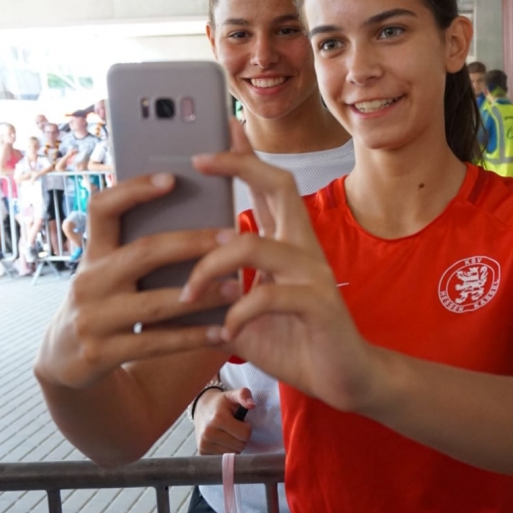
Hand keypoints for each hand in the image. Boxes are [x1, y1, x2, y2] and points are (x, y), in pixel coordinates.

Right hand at [35, 172, 233, 390]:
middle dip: (192, 243)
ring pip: (157, 303)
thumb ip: (136, 248)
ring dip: (203, 295)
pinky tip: (224, 332)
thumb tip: (195, 213)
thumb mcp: (108, 272)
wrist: (66, 358)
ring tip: (238, 288)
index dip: (133, 190)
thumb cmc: (105, 303)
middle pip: (144, 252)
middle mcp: (89, 281)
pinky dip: (194, 337)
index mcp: (93, 253)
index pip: (102, 208)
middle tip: (233, 237)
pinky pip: (157, 343)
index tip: (172, 178)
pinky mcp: (102, 353)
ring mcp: (93, 319)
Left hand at [186, 123, 377, 413]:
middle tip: (200, 161)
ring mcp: (313, 272)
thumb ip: (220, 291)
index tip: (215, 133)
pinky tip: (223, 332)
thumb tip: (168, 281)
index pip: (267, 185)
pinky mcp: (319, 303)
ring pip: (255, 244)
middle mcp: (302, 247)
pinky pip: (268, 295)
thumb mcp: (246, 310)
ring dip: (211, 266)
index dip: (242, 156)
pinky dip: (236, 313)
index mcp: (286, 243)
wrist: (344, 378)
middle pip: (278, 185)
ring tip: (188, 294)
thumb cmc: (293, 341)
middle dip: (239, 165)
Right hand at [194, 386, 255, 453]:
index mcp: (218, 419)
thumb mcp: (232, 395)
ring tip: (228, 434)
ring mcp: (204, 445)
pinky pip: (224, 459)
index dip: (247, 427)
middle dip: (241, 438)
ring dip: (235, 445)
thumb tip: (252, 404)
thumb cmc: (221, 404)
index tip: (241, 422)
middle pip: (240, 446)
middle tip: (234, 428)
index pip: (245, 434)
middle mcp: (209, 433)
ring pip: (233, 454)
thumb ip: (244, 395)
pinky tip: (222, 441)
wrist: (201, 410)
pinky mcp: (202, 453)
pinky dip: (226, 451)